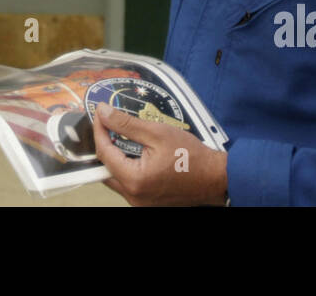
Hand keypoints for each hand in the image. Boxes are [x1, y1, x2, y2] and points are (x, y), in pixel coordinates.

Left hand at [92, 104, 228, 205]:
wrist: (215, 178)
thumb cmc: (192, 156)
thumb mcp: (158, 132)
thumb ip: (126, 124)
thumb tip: (104, 113)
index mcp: (135, 180)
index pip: (104, 153)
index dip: (100, 131)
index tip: (100, 115)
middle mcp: (134, 196)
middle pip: (105, 169)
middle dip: (104, 146)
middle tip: (107, 126)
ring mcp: (141, 203)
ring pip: (115, 179)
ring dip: (114, 159)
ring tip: (119, 138)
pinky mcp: (147, 203)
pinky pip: (128, 186)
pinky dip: (126, 169)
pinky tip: (133, 155)